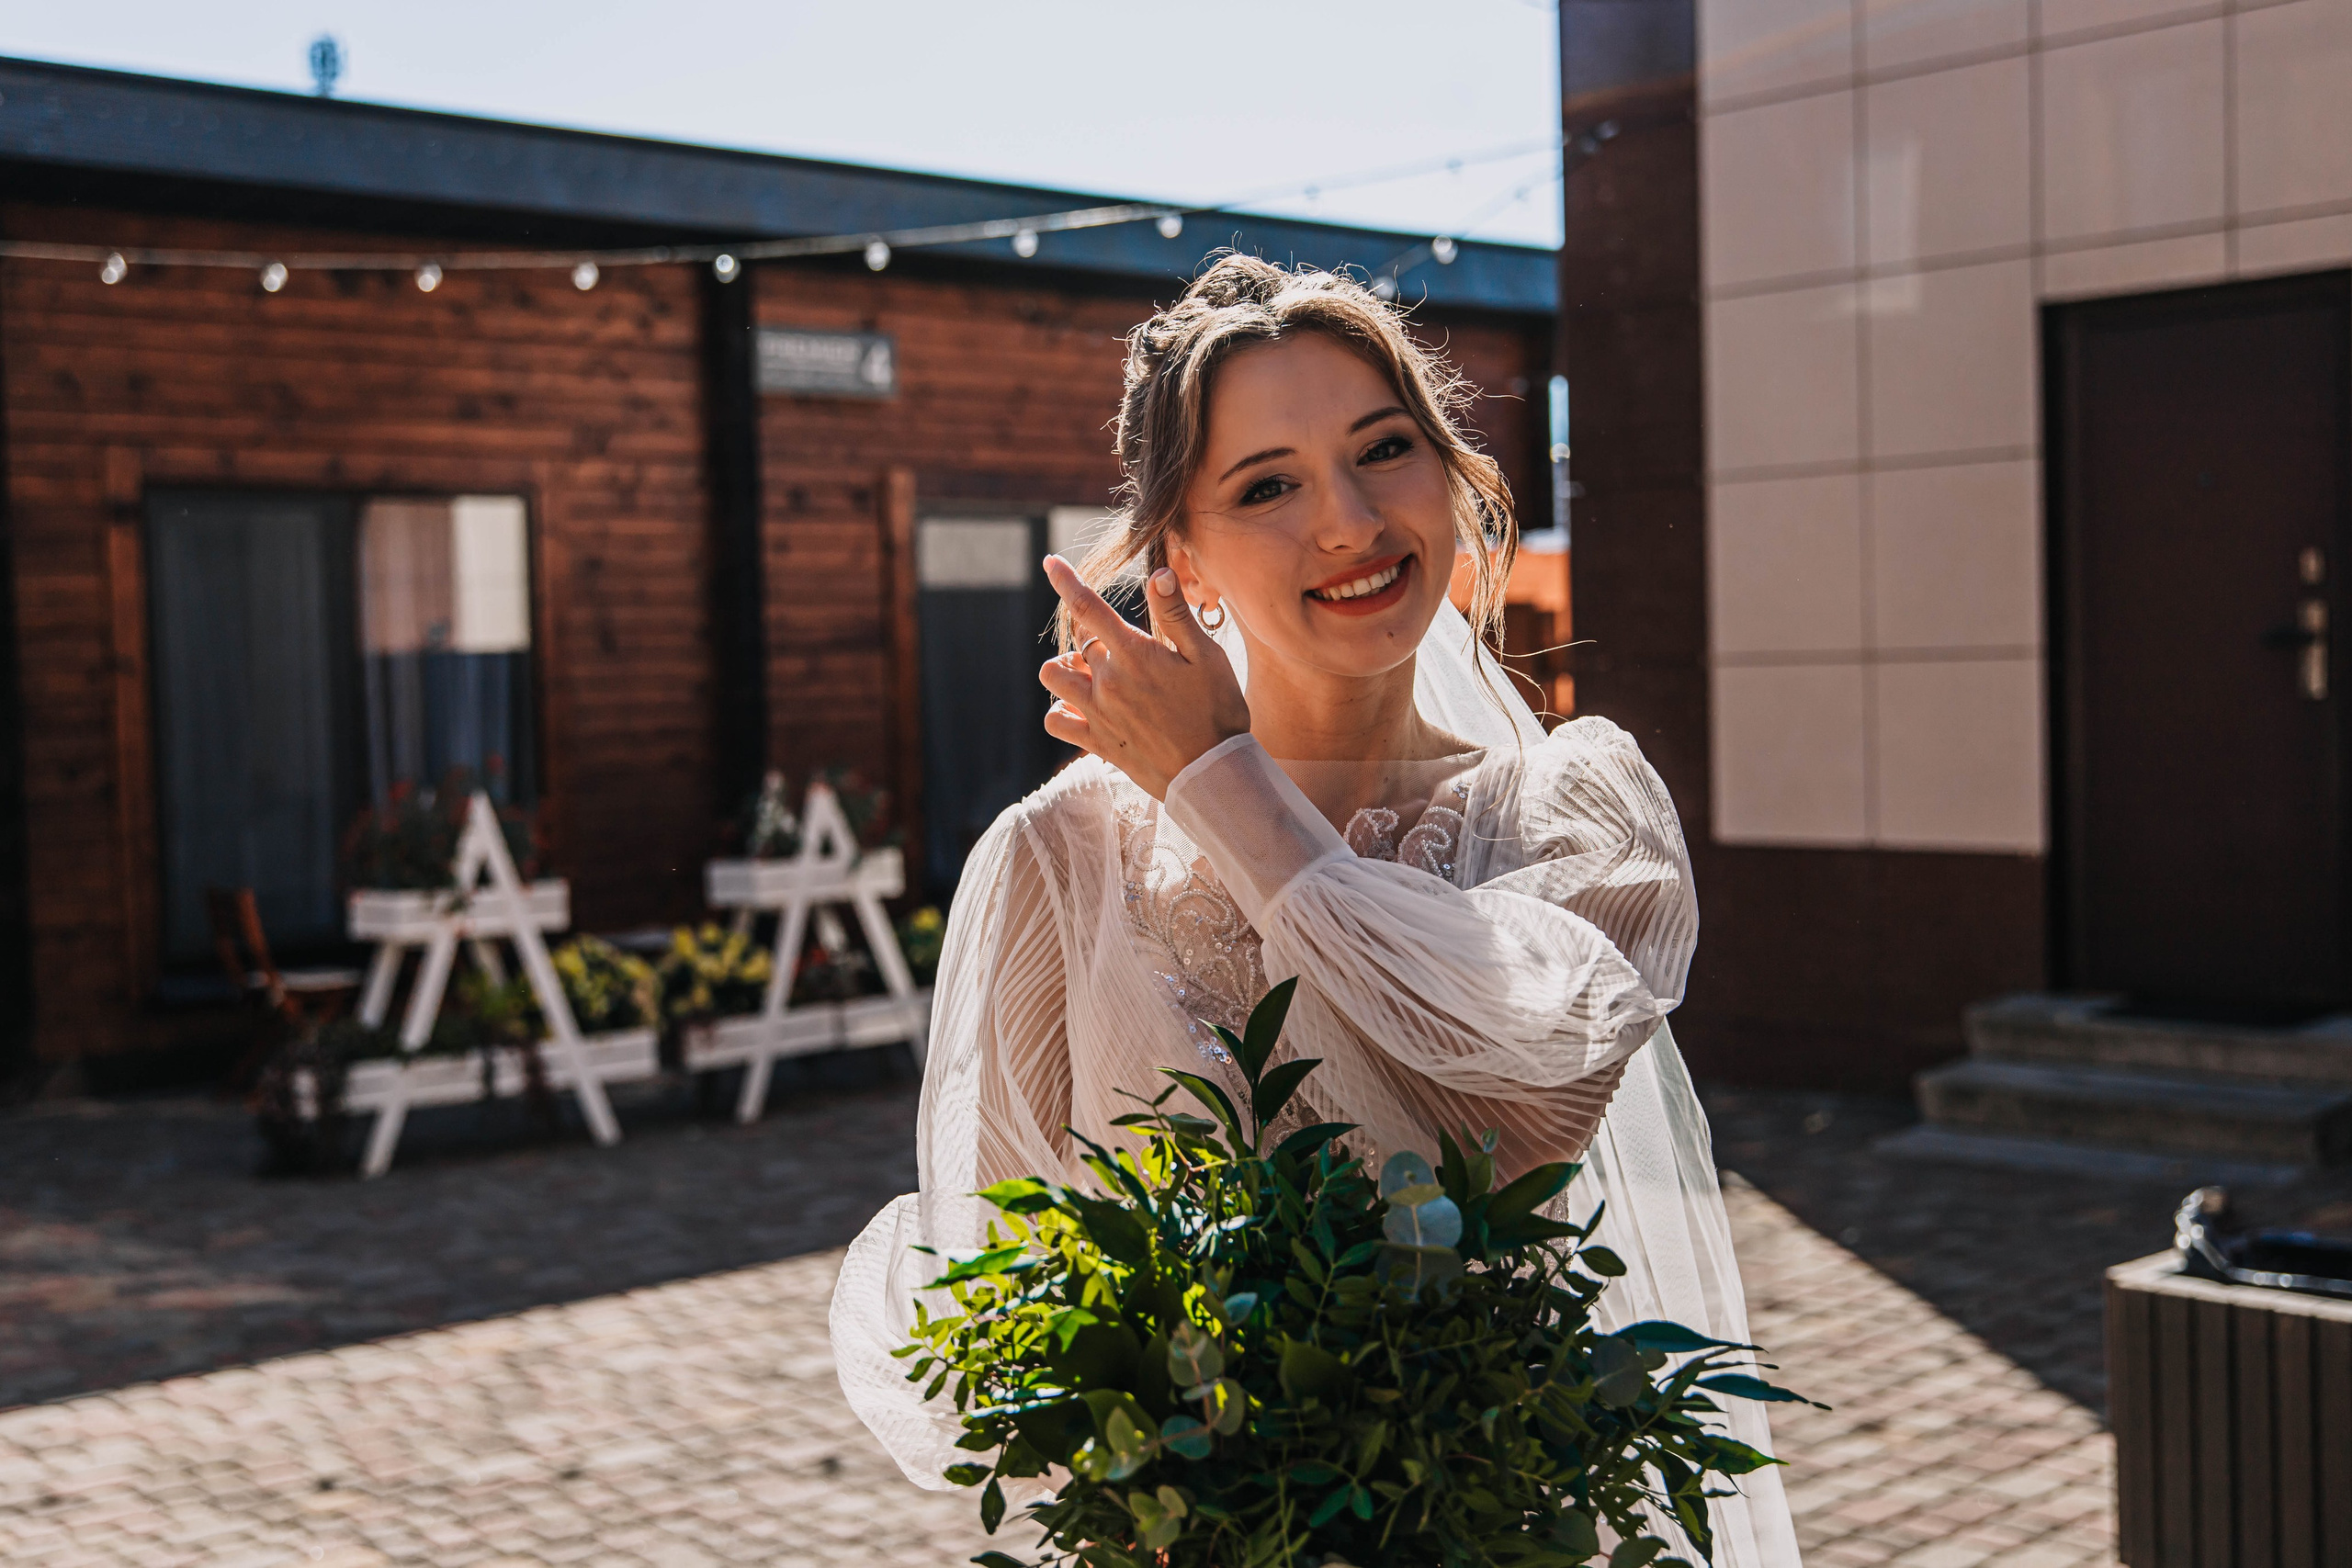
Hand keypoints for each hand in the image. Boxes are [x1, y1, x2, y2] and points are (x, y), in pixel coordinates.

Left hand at [1039, 557, 1249, 798]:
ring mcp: (1099, 713)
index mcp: (1135, 654)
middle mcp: (1109, 681)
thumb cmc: (1218, 710)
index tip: (1049, 562)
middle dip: (1093, 637)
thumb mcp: (1208, 657)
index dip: (1066, 581)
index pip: (1089, 607)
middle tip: (1125, 649)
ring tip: (1093, 674)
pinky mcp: (1097, 743)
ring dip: (1066, 669)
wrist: (1214, 773)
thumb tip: (1157, 574)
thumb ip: (1176, 615)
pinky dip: (1061, 710)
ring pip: (1054, 677)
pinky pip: (1056, 720)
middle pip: (1078, 642)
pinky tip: (1081, 707)